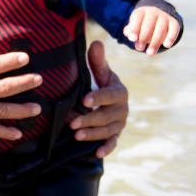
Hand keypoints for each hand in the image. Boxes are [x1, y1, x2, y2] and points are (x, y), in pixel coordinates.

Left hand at [70, 41, 128, 157]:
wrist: (106, 100)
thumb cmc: (99, 82)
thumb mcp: (99, 71)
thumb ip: (97, 60)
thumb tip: (96, 42)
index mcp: (119, 91)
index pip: (110, 95)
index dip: (98, 98)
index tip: (84, 100)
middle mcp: (122, 109)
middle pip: (107, 116)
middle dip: (90, 119)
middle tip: (73, 123)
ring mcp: (119, 123)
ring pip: (108, 131)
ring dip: (93, 134)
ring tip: (76, 135)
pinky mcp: (115, 135)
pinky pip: (113, 143)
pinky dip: (106, 148)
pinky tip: (96, 153)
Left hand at [123, 6, 179, 55]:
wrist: (157, 18)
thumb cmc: (141, 25)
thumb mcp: (134, 26)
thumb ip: (129, 30)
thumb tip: (129, 35)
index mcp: (141, 11)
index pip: (137, 18)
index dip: (134, 28)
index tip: (132, 40)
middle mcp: (153, 12)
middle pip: (149, 23)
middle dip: (143, 37)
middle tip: (139, 48)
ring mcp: (164, 16)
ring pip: (160, 28)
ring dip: (155, 42)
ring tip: (150, 53)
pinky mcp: (173, 22)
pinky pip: (174, 29)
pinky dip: (171, 37)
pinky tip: (166, 46)